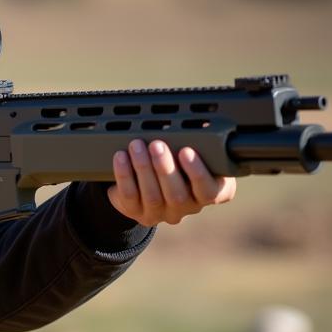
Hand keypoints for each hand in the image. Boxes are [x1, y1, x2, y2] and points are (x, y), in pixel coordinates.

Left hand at [107, 139, 236, 225]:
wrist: (154, 178)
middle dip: (165, 167)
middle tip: (157, 144)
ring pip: (152, 196)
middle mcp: (186, 207)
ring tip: (136, 145)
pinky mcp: (137, 212)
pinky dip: (124, 175)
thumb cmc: (182, 159)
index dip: (198, 173)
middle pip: (177, 195)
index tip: (187, 151)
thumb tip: (199, 119)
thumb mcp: (198, 151)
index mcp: (208, 193)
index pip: (209, 192)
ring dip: (143, 168)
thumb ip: (201, 142)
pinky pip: (129, 196)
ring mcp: (161, 213)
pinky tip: (121, 157)